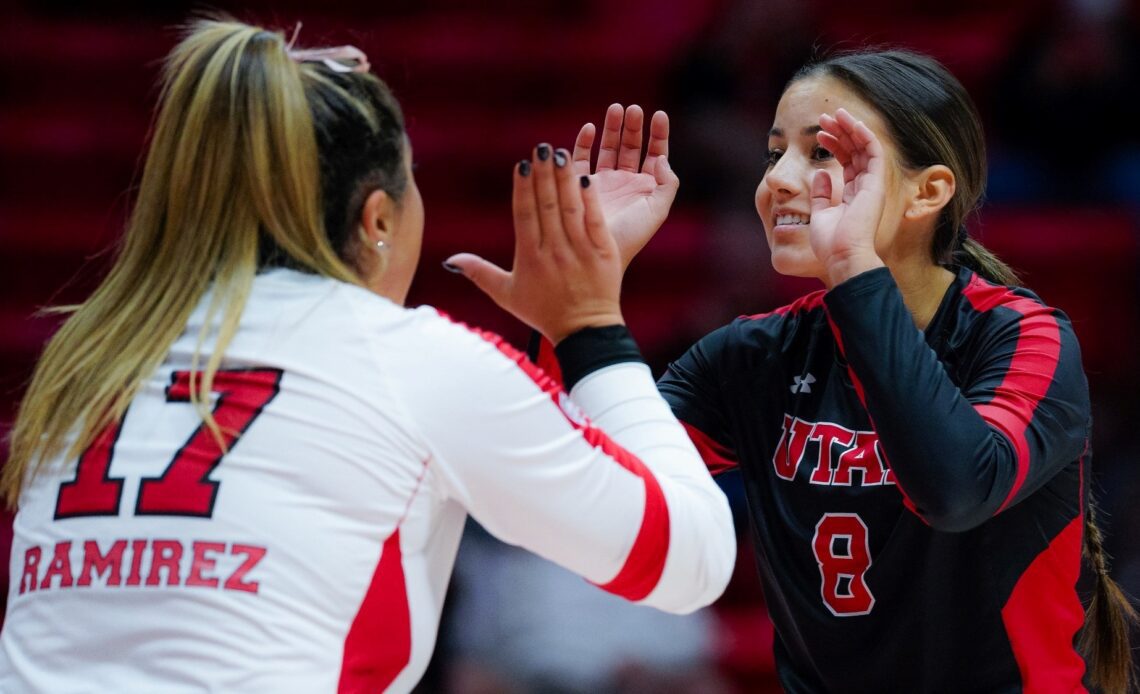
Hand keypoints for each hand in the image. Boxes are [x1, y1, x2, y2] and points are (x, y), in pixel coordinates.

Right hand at [446, 145, 622, 343]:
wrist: (585, 332)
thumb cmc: (544, 312)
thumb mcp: (506, 295)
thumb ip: (479, 273)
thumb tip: (450, 259)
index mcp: (530, 258)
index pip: (524, 216)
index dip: (523, 189)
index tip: (521, 164)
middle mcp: (554, 252)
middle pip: (547, 207)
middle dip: (543, 175)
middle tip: (541, 146)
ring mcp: (580, 251)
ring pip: (570, 209)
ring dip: (565, 179)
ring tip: (561, 152)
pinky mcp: (604, 253)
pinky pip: (595, 221)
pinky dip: (590, 199)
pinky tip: (585, 177)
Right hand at [572, 104, 678, 270]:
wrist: (598, 253)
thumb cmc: (631, 236)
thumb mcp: (658, 211)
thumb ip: (667, 183)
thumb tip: (661, 157)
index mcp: (646, 187)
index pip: (655, 153)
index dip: (658, 134)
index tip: (658, 114)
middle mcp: (625, 182)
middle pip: (631, 146)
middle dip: (633, 126)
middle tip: (633, 109)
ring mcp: (603, 182)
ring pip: (608, 148)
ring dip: (612, 128)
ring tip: (616, 108)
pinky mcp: (580, 184)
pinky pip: (582, 158)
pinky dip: (585, 142)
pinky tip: (589, 127)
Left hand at [810, 108, 886, 285]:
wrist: (842, 255)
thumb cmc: (831, 243)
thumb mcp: (820, 214)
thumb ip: (821, 194)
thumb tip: (819, 174)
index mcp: (854, 194)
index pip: (847, 161)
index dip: (835, 145)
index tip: (819, 134)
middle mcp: (866, 187)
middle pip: (855, 151)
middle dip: (841, 132)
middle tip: (823, 120)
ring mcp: (872, 184)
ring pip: (864, 147)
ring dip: (850, 128)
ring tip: (833, 116)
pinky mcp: (876, 183)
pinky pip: (874, 152)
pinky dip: (865, 136)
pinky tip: (852, 123)